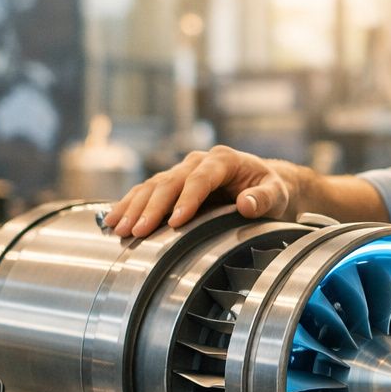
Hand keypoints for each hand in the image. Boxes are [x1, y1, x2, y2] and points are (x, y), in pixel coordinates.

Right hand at [104, 146, 294, 237]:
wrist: (261, 183)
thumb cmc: (270, 188)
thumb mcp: (276, 193)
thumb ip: (263, 198)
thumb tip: (246, 203)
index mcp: (223, 160)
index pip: (201, 178)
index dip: (187, 200)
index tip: (176, 222)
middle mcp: (198, 162)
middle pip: (170, 182)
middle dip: (152, 207)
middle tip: (138, 231)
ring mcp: (183, 171)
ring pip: (153, 186)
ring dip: (134, 207)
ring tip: (119, 229)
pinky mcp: (172, 183)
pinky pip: (147, 191)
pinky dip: (129, 205)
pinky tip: (114, 220)